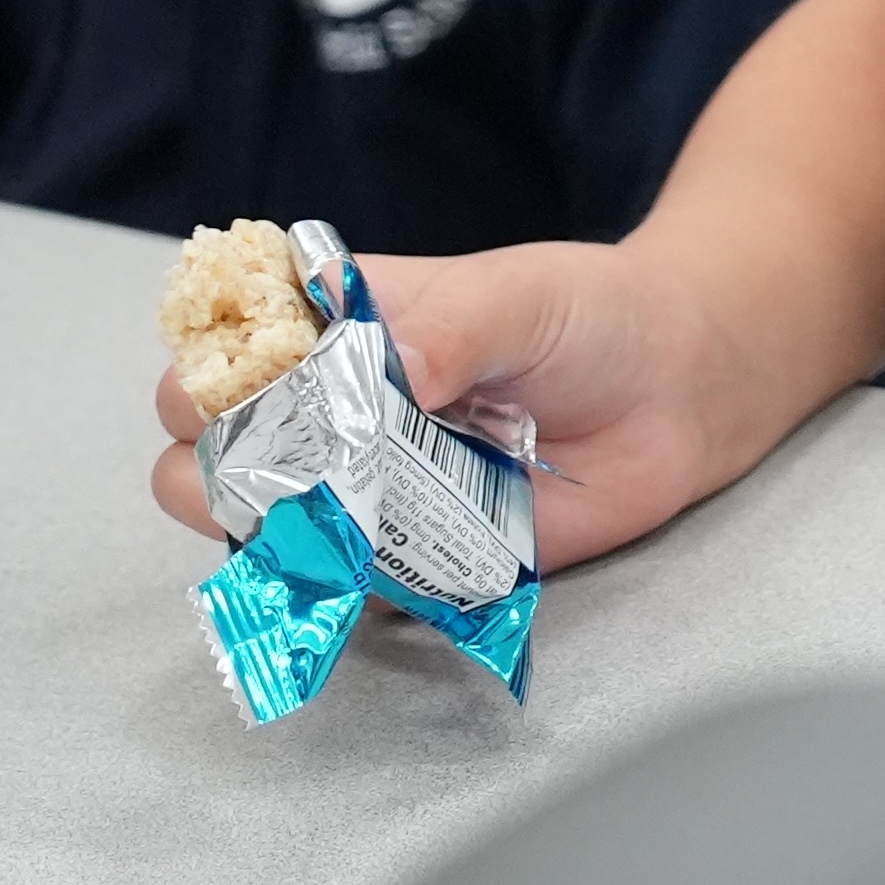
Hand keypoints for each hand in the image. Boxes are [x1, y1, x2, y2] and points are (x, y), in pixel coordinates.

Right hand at [148, 235, 779, 571]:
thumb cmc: (591, 317)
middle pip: (208, 451)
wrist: (680, 389)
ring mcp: (362, 489)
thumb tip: (391, 365)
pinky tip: (368, 565)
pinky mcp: (410, 557)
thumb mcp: (521, 296)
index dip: (204, 373)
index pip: (215, 352)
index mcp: (331, 328)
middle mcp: (327, 412)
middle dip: (215, 465)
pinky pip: (344, 588)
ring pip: (256, 529)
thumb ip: (454, 325)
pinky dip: (341, 586)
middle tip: (280, 465)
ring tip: (330, 514)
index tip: (232, 387)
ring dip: (268, 531)